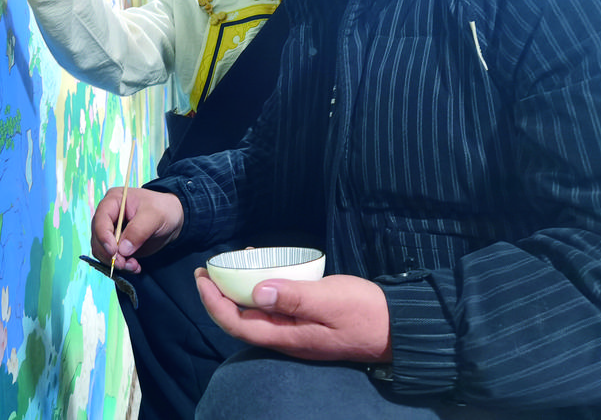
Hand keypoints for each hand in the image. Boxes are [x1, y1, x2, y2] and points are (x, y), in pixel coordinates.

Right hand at [90, 187, 183, 273]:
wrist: (172, 219)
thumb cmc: (163, 209)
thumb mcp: (154, 215)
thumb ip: (138, 230)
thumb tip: (122, 249)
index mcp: (113, 201)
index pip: (100, 219)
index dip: (103, 236)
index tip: (114, 251)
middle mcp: (108, 216)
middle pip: (98, 238)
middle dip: (109, 254)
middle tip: (124, 264)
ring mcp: (111, 232)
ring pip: (102, 251)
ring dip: (115, 262)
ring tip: (134, 266)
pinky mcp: (117, 245)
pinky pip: (112, 259)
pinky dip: (122, 265)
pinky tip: (135, 267)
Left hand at [195, 270, 392, 363]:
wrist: (399, 327)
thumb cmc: (366, 312)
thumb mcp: (329, 300)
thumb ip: (294, 297)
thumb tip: (256, 292)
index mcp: (288, 337)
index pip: (237, 324)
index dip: (214, 303)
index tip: (201, 278)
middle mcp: (288, 338)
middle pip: (242, 320)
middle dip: (220, 296)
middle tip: (208, 269)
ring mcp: (298, 331)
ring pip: (258, 313)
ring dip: (240, 290)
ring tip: (233, 263)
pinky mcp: (308, 321)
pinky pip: (275, 307)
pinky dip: (262, 288)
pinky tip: (265, 270)